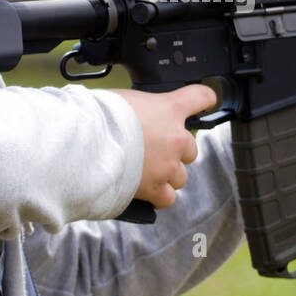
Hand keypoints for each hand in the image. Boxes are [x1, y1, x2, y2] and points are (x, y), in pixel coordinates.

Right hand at [109, 84, 217, 208]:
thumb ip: (140, 109)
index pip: (201, 97)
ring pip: (180, 176)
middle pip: (191, 148)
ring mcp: (167, 165)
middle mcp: (175, 138)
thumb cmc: (99, 117)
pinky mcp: (154, 188)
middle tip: (153, 149)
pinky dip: (158, 196)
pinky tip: (146, 191)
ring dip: (167, 175)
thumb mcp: (123, 99)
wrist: (87, 143)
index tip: (207, 102)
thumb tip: (133, 115)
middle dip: (175, 150)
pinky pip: (167, 198)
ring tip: (145, 172)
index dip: (206, 99)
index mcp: (169, 109)